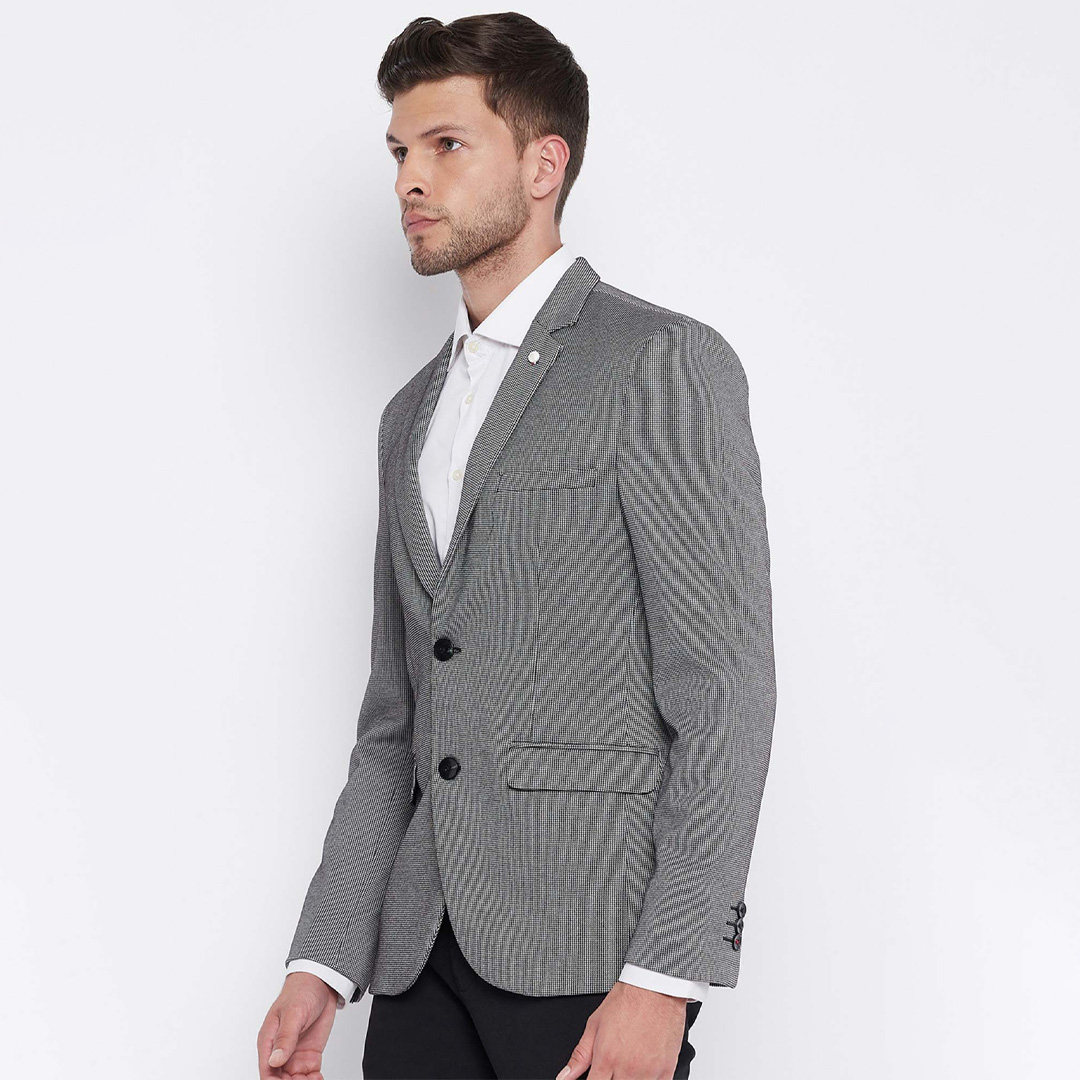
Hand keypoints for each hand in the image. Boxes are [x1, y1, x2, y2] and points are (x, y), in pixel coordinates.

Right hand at [257, 972, 338, 1078]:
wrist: (322, 983)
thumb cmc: (302, 991)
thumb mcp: (293, 1013)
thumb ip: (285, 1037)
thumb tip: (275, 1060)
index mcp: (269, 1040)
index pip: (267, 1071)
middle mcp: (280, 1050)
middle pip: (280, 1079)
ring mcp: (294, 1054)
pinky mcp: (309, 1054)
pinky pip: (309, 1075)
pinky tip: (318, 1078)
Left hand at [555, 980, 689, 1079]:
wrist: (655, 988)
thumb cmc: (626, 1001)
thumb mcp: (595, 1024)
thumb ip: (579, 1056)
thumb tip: (564, 1077)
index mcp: (606, 1059)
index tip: (595, 1077)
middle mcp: (627, 1069)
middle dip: (610, 1078)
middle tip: (612, 1067)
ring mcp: (648, 1072)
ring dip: (628, 1079)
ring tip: (627, 1064)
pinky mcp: (666, 1071)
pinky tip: (643, 1067)